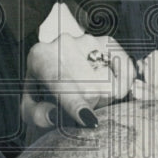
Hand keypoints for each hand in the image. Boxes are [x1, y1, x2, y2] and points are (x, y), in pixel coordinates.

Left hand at [21, 33, 136, 132]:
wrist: (51, 70)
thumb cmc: (40, 94)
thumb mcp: (30, 109)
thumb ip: (38, 115)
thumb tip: (52, 115)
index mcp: (40, 58)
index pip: (60, 82)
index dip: (74, 102)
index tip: (85, 117)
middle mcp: (64, 44)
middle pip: (91, 91)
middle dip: (90, 106)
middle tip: (78, 104)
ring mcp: (88, 40)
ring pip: (111, 85)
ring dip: (105, 98)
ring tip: (88, 93)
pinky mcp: (107, 42)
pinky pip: (126, 71)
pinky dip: (123, 85)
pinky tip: (109, 86)